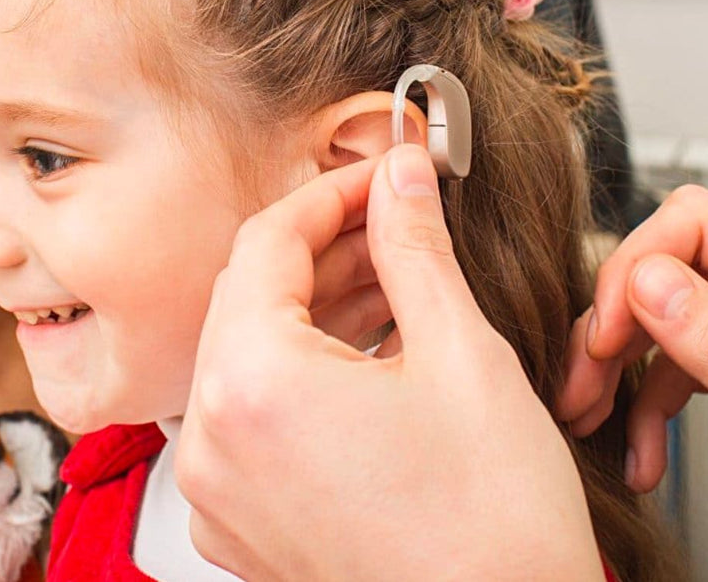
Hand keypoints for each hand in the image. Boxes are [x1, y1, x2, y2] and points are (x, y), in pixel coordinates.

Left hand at [176, 145, 602, 580]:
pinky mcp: (241, 528)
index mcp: (252, 386)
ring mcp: (220, 493)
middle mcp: (213, 442)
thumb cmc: (494, 531)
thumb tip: (400, 179)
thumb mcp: (462, 356)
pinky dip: (301, 380)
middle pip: (248, 298)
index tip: (381, 177)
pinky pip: (253, 423)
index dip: (330, 193)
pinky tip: (369, 363)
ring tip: (394, 288)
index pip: (267, 242)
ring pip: (249, 360)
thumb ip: (415, 248)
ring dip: (315, 312)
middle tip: (394, 223)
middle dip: (323, 250)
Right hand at [558, 185, 707, 581]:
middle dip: (619, 323)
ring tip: (596, 419)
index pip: (698, 222)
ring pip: (671, 308)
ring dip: (626, 366)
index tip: (605, 337)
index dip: (635, 270)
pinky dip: (655, 398)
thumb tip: (646, 280)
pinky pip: (689, 351)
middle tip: (584, 382)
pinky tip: (644, 450)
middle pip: (676, 261)